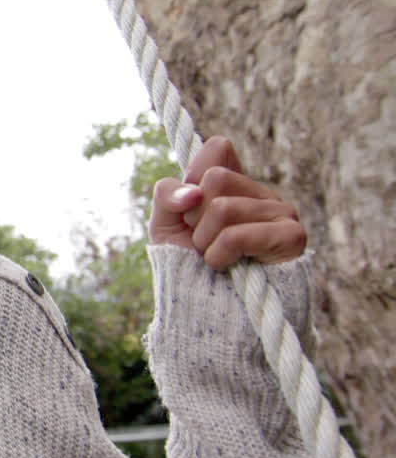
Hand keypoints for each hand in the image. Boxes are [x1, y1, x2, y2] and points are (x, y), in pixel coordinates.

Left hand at [149, 136, 305, 270]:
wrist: (206, 309)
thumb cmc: (187, 264)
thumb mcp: (164, 224)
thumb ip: (168, 194)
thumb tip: (193, 193)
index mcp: (234, 184)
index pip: (218, 148)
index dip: (192, 180)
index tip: (189, 211)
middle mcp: (261, 193)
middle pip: (215, 179)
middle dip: (195, 218)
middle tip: (203, 241)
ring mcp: (282, 212)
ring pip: (223, 208)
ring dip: (205, 243)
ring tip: (215, 257)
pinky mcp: (293, 237)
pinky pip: (236, 236)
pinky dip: (219, 256)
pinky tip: (228, 268)